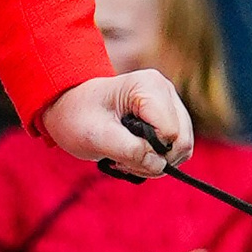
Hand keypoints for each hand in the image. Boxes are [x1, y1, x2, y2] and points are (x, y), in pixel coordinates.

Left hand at [40, 70, 191, 173]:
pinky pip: (176, 149)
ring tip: (124, 156)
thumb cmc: (77, 117)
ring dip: (153, 162)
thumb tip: (160, 165)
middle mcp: (166, 91)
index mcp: (149, 87)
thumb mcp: (96, 136)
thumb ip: (129, 150)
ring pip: (182, 148)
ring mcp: (170, 104)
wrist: (69, 108)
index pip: (171, 134)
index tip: (119, 153)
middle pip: (182, 142)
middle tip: (122, 159)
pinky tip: (132, 153)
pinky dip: (156, 159)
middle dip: (153, 160)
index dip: (149, 153)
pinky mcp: (170, 117)